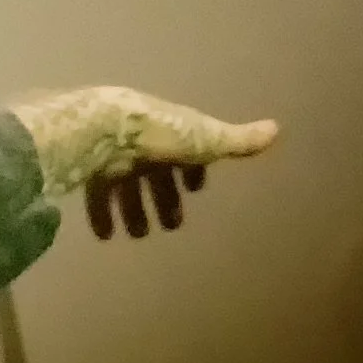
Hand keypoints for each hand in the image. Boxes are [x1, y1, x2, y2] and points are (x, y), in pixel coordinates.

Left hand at [8, 87, 278, 238]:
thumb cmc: (160, 134)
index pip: (184, 149)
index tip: (196, 189)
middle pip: (155, 172)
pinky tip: (107, 235)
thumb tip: (276, 128)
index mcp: (171, 130)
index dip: (191, 169)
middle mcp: (141, 139)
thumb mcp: (205, 139)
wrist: (103, 127)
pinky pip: (95, 192)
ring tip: (140, 234)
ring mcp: (111, 152)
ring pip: (126, 184)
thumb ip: (237, 141)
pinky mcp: (86, 165)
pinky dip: (102, 213)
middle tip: (170, 226)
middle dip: (163, 198)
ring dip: (133, 210)